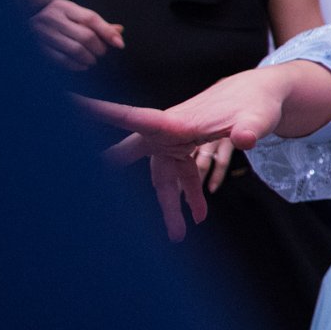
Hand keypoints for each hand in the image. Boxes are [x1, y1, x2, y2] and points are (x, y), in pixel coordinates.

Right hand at [31, 0, 123, 69]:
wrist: (26, 26)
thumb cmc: (58, 21)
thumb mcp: (75, 15)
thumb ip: (97, 23)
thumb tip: (119, 31)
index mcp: (63, 7)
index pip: (91, 19)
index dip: (108, 32)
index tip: (120, 44)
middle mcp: (51, 18)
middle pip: (86, 36)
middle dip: (99, 48)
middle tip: (102, 52)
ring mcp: (42, 34)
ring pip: (76, 50)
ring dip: (90, 58)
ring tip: (93, 60)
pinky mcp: (39, 49)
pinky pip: (63, 60)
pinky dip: (77, 65)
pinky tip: (83, 65)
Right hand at [81, 67, 293, 239]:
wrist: (262, 92)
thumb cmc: (257, 101)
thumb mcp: (258, 115)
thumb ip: (251, 128)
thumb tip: (246, 140)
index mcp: (175, 121)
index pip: (131, 118)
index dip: (100, 114)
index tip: (68, 102)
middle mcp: (169, 130)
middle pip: (138, 156)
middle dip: (120, 172)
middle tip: (89, 188)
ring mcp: (176, 140)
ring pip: (163, 176)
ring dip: (170, 205)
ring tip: (176, 237)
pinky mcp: (188, 146)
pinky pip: (182, 174)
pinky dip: (189, 195)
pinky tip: (198, 215)